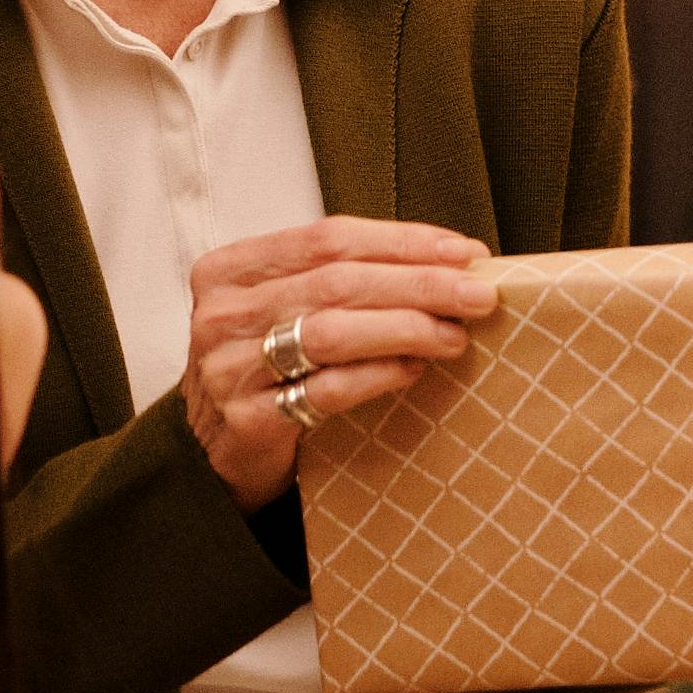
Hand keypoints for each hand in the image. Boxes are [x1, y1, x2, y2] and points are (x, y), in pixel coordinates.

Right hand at [179, 216, 496, 507]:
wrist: (213, 453)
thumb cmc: (264, 371)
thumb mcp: (284, 311)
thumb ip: (341, 282)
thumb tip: (448, 262)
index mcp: (229, 269)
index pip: (327, 238)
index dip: (402, 241)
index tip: (464, 251)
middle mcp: (222, 312)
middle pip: (336, 281)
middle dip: (419, 283)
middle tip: (478, 294)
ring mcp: (228, 367)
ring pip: (332, 332)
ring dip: (407, 328)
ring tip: (455, 335)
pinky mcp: (247, 420)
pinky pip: (326, 391)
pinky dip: (379, 376)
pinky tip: (415, 369)